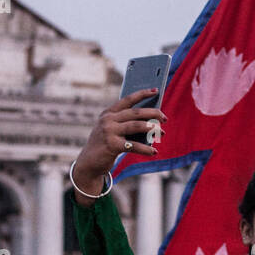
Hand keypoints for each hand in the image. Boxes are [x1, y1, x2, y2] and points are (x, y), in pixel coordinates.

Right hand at [71, 88, 166, 202]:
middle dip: (152, 113)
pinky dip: (145, 149)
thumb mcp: (111, 130)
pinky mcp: (112, 145)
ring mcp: (109, 132)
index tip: (155, 90)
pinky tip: (154, 152)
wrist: (88, 163)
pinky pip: (133, 146)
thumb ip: (125, 124)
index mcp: (108, 113)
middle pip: (135, 112)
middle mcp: (108, 120)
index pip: (128, 99)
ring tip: (162, 132)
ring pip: (136, 126)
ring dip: (151, 128)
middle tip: (165, 118)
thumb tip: (151, 123)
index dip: (142, 94)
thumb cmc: (104, 145)